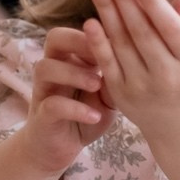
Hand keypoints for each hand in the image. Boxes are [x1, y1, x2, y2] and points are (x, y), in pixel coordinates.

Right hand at [15, 25, 115, 174]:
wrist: (61, 148)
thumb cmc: (87, 115)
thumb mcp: (110, 96)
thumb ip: (119, 77)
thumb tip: (138, 57)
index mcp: (72, 59)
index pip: (79, 32)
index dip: (98, 31)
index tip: (121, 39)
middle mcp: (54, 68)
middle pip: (54, 37)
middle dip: (77, 41)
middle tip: (101, 55)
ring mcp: (44, 90)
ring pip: (45, 67)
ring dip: (73, 73)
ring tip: (96, 85)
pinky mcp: (41, 115)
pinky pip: (51, 105)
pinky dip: (74, 109)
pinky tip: (94, 116)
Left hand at [83, 0, 179, 141]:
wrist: (178, 124)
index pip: (170, 27)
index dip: (153, 3)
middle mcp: (168, 75)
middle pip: (141, 31)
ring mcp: (142, 86)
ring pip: (122, 43)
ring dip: (107, 11)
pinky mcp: (122, 94)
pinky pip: (107, 64)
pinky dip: (98, 43)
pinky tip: (89, 21)